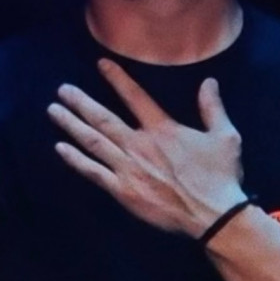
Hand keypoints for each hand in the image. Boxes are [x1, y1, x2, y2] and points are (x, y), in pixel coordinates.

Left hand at [47, 58, 246, 238]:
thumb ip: (212, 107)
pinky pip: (94, 173)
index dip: (117, 78)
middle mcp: (140, 144)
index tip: (100, 63)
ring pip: (93, 142)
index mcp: (162, 129)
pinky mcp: (123, 191)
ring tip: (54, 111)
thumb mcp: (225, 136)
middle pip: (103, 118)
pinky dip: (76, 160)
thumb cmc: (220, 175)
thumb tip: (208, 81)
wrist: (214, 217)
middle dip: (80, 102)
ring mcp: (129, 168)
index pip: (134, 96)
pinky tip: (60, 148)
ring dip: (72, 125)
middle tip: (62, 90)